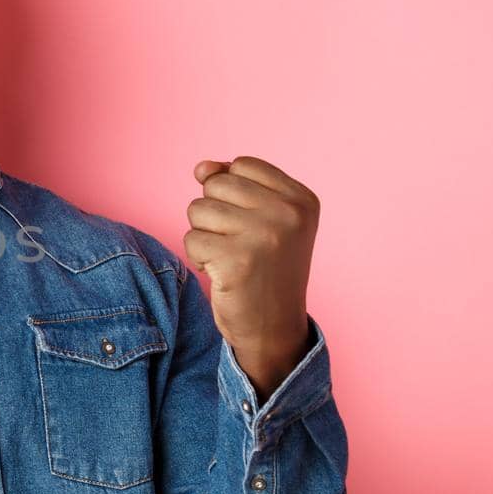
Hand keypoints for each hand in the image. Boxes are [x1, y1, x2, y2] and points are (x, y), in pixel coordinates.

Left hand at [184, 156, 319, 399]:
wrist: (274, 328)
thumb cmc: (264, 269)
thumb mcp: (263, 219)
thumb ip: (234, 184)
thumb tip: (202, 167)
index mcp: (302, 199)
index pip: (242, 165)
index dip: (231, 193)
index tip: (252, 224)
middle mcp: (288, 213)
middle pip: (216, 185)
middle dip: (214, 215)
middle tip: (239, 245)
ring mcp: (264, 235)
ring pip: (198, 210)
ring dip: (204, 236)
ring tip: (230, 257)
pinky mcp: (237, 260)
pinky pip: (191, 239)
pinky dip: (198, 258)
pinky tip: (223, 273)